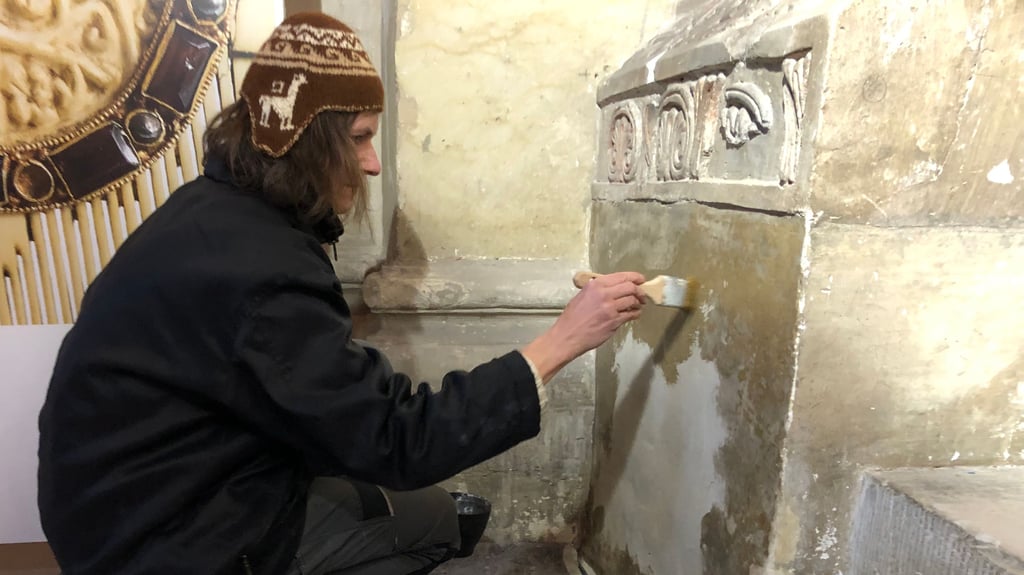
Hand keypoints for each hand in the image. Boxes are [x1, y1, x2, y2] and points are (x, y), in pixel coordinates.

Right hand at [521, 272, 645, 382]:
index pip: (621, 276)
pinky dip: (636, 314)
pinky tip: (634, 314)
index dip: (635, 277)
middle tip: (642, 294)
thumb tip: (612, 288)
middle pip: (630, 287)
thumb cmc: (572, 317)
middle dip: (640, 290)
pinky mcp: (614, 321)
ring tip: (638, 305)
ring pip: (633, 300)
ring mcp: (610, 308)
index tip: (641, 279)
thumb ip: (597, 290)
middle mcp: (604, 294)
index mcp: (595, 285)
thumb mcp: (582, 296)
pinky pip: (631, 315)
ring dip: (638, 303)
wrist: (567, 335)